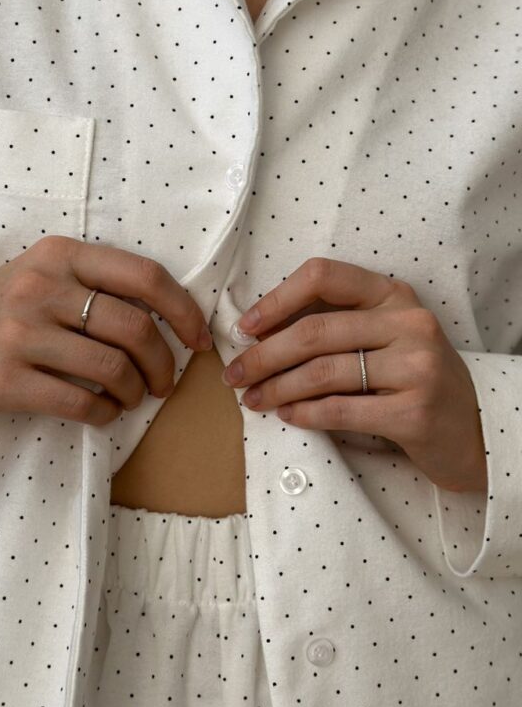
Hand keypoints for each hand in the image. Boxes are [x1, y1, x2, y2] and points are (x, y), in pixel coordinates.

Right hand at [0, 235, 212, 424]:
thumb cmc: (3, 314)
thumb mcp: (42, 277)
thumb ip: (95, 284)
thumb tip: (170, 312)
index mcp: (60, 255)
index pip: (144, 276)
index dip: (183, 311)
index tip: (198, 339)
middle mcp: (40, 287)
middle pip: (134, 328)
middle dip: (163, 363)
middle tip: (163, 382)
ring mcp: (20, 334)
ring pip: (112, 368)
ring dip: (135, 392)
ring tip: (132, 397)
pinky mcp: (7, 380)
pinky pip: (81, 403)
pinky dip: (106, 414)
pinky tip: (104, 412)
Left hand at [222, 258, 487, 493]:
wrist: (472, 431)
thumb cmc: (414, 381)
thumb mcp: (387, 337)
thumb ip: (339, 325)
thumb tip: (260, 331)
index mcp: (395, 295)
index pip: (324, 275)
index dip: (277, 299)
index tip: (246, 327)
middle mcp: (410, 323)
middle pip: (314, 331)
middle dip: (263, 355)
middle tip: (234, 375)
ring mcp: (416, 366)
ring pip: (322, 372)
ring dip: (276, 388)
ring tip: (253, 400)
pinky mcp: (414, 411)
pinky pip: (340, 409)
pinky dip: (304, 414)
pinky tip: (287, 416)